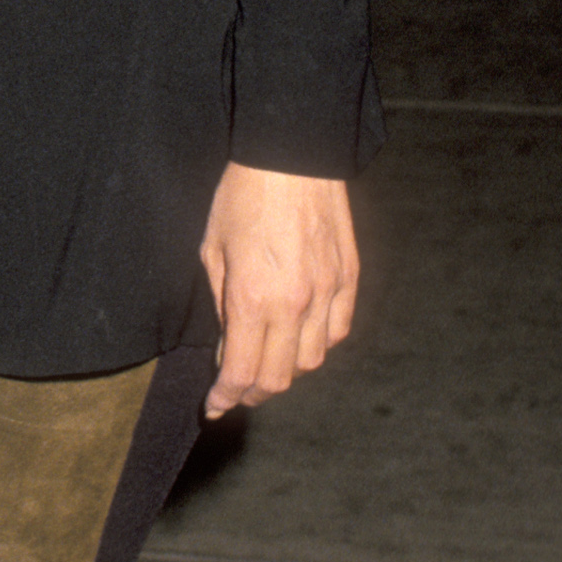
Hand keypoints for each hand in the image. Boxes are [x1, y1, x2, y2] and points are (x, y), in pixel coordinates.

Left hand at [200, 162, 358, 416]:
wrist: (291, 155)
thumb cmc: (242, 196)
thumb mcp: (212, 249)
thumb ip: (221, 302)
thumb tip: (228, 340)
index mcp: (251, 299)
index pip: (240, 372)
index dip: (226, 398)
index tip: (215, 407)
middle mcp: (293, 304)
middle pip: (278, 378)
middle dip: (254, 393)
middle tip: (237, 391)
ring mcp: (326, 293)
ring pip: (312, 361)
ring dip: (287, 371)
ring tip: (267, 364)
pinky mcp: (349, 279)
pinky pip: (338, 331)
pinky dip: (319, 344)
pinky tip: (301, 338)